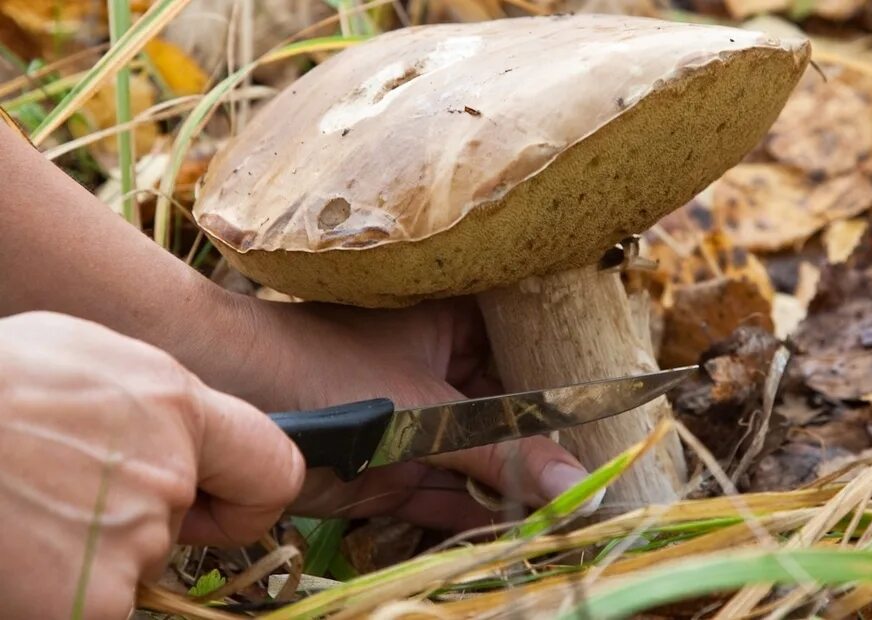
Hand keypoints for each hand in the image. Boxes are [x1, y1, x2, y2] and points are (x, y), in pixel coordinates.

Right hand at [0, 312, 304, 619]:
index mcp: (175, 406)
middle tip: (63, 490)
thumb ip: (150, 398)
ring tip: (26, 503)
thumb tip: (175, 427)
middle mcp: (166, 474)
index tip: (218, 506)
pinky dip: (59, 589)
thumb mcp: (81, 354)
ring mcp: (129, 542)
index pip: (274, 469)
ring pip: (130, 561)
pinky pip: (95, 602)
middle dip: (141, 517)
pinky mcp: (87, 601)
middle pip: (181, 521)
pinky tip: (19, 549)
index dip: (249, 497)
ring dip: (87, 547)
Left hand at [214, 294, 598, 530]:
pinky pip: (452, 495)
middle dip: (552, 455)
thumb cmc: (326, 369)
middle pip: (515, 418)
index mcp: (460, 323)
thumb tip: (578, 483)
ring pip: (487, 461)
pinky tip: (528, 532)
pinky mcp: (400, 469)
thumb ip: (502, 453)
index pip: (535, 353)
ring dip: (522, 492)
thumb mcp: (426, 410)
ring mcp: (424, 423)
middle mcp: (447, 371)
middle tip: (608, 485)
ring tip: (580, 517)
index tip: (624, 424)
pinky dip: (481, 516)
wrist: (232, 400)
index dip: (577, 389)